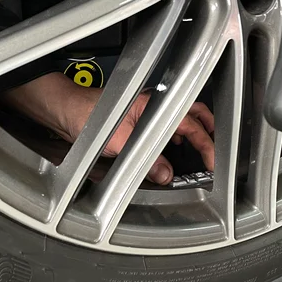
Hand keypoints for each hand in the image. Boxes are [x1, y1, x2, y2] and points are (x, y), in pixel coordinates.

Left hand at [0, 72, 214, 184]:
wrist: (65, 111)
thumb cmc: (88, 115)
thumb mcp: (121, 143)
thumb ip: (147, 161)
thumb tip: (165, 174)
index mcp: (156, 106)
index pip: (192, 125)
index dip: (206, 144)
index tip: (212, 161)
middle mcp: (153, 107)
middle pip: (191, 115)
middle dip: (207, 130)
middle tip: (216, 147)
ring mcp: (145, 112)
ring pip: (178, 121)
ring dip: (191, 134)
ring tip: (198, 150)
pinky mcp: (134, 120)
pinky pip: (162, 127)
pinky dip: (173, 137)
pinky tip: (169, 150)